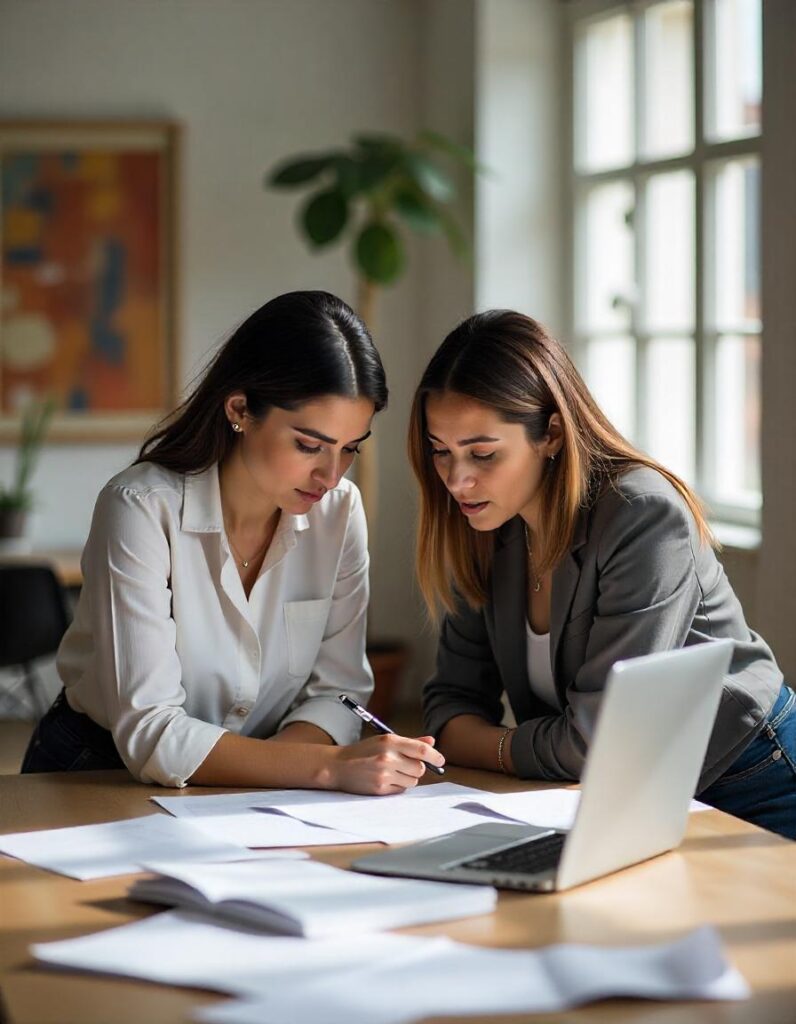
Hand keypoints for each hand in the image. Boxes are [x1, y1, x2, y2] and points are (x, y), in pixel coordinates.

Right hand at [326, 733, 445, 794]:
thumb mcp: (385, 741)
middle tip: (405, 765)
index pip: (421, 750)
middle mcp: (388, 757)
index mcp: (390, 741)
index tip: (441, 760)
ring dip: (407, 778)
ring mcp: (383, 774)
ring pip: (412, 781)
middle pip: (420, 768)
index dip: (435, 756)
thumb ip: (410, 742)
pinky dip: (398, 786)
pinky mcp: (380, 789)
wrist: (338, 765)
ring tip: (392, 771)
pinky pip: (401, 790)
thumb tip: (431, 742)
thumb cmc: (364, 752)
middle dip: (417, 768)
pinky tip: (385, 779)